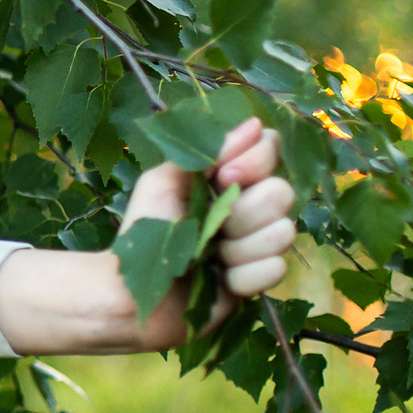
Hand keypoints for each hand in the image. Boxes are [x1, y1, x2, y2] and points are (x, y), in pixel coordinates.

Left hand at [0, 118, 296, 356]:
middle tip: (210, 224)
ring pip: (283, 233)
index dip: (255, 161)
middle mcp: (251, 208)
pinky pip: (275, 270)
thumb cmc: (144, 230)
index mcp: (229, 179)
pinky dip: (243, 275)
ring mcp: (257, 244)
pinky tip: (220, 279)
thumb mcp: (166, 181)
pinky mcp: (258, 281)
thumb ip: (207, 153)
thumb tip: (253, 124)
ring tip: (209, 255)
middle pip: (283, 193)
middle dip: (243, 211)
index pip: (270, 149)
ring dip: (239, 246)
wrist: (130, 289)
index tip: (223, 176)